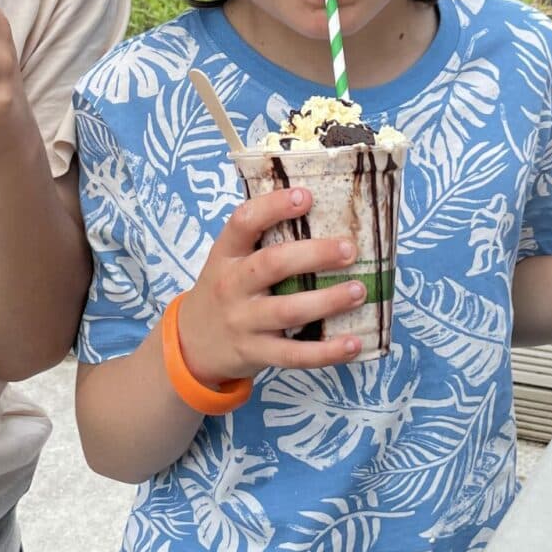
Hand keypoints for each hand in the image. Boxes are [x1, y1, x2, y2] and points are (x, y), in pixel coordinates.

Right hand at [176, 187, 366, 384]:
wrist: (192, 345)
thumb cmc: (225, 292)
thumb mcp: (228, 262)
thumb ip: (261, 243)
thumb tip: (322, 213)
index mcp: (226, 255)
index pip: (243, 222)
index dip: (273, 207)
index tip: (306, 196)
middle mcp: (231, 286)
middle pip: (272, 264)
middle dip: (314, 254)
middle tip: (349, 249)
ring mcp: (243, 322)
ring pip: (288, 310)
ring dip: (328, 300)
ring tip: (359, 290)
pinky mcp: (256, 353)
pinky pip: (294, 354)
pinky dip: (327, 351)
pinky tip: (354, 343)